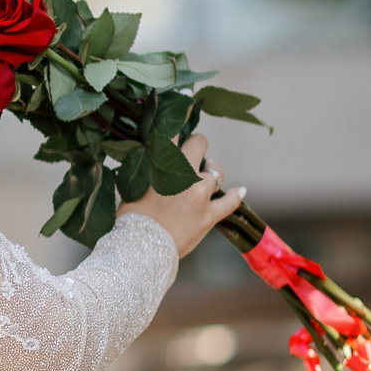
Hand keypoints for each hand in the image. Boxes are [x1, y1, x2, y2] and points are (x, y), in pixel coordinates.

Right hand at [120, 131, 241, 258]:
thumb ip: (145, 172)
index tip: (177, 121)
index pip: (171, 132)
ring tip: (207, 175)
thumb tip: (150, 162)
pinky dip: (236, 195)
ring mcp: (199, 194)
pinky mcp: (209, 214)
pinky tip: (240, 191)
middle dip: (196, 144)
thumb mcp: (131, 188)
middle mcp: (183, 173)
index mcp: (160, 163)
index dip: (175, 123)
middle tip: (192, 150)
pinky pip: (230, 201)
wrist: (140, 249)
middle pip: (199, 143)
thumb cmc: (129, 221)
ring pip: (216, 171)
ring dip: (211, 171)